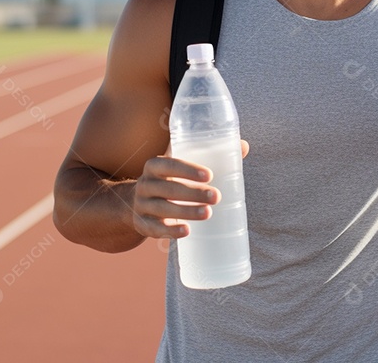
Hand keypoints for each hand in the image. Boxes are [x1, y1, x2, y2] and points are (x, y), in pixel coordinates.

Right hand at [130, 139, 248, 239]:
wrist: (134, 203)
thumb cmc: (168, 180)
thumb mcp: (180, 167)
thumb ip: (208, 156)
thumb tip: (244, 146)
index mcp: (154, 166)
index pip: (168, 164)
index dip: (187, 169)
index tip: (209, 175)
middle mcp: (145, 184)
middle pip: (169, 188)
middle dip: (193, 193)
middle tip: (216, 196)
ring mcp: (141, 206)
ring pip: (163, 209)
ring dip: (186, 211)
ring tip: (208, 213)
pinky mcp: (142, 225)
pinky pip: (155, 228)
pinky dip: (170, 231)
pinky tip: (186, 231)